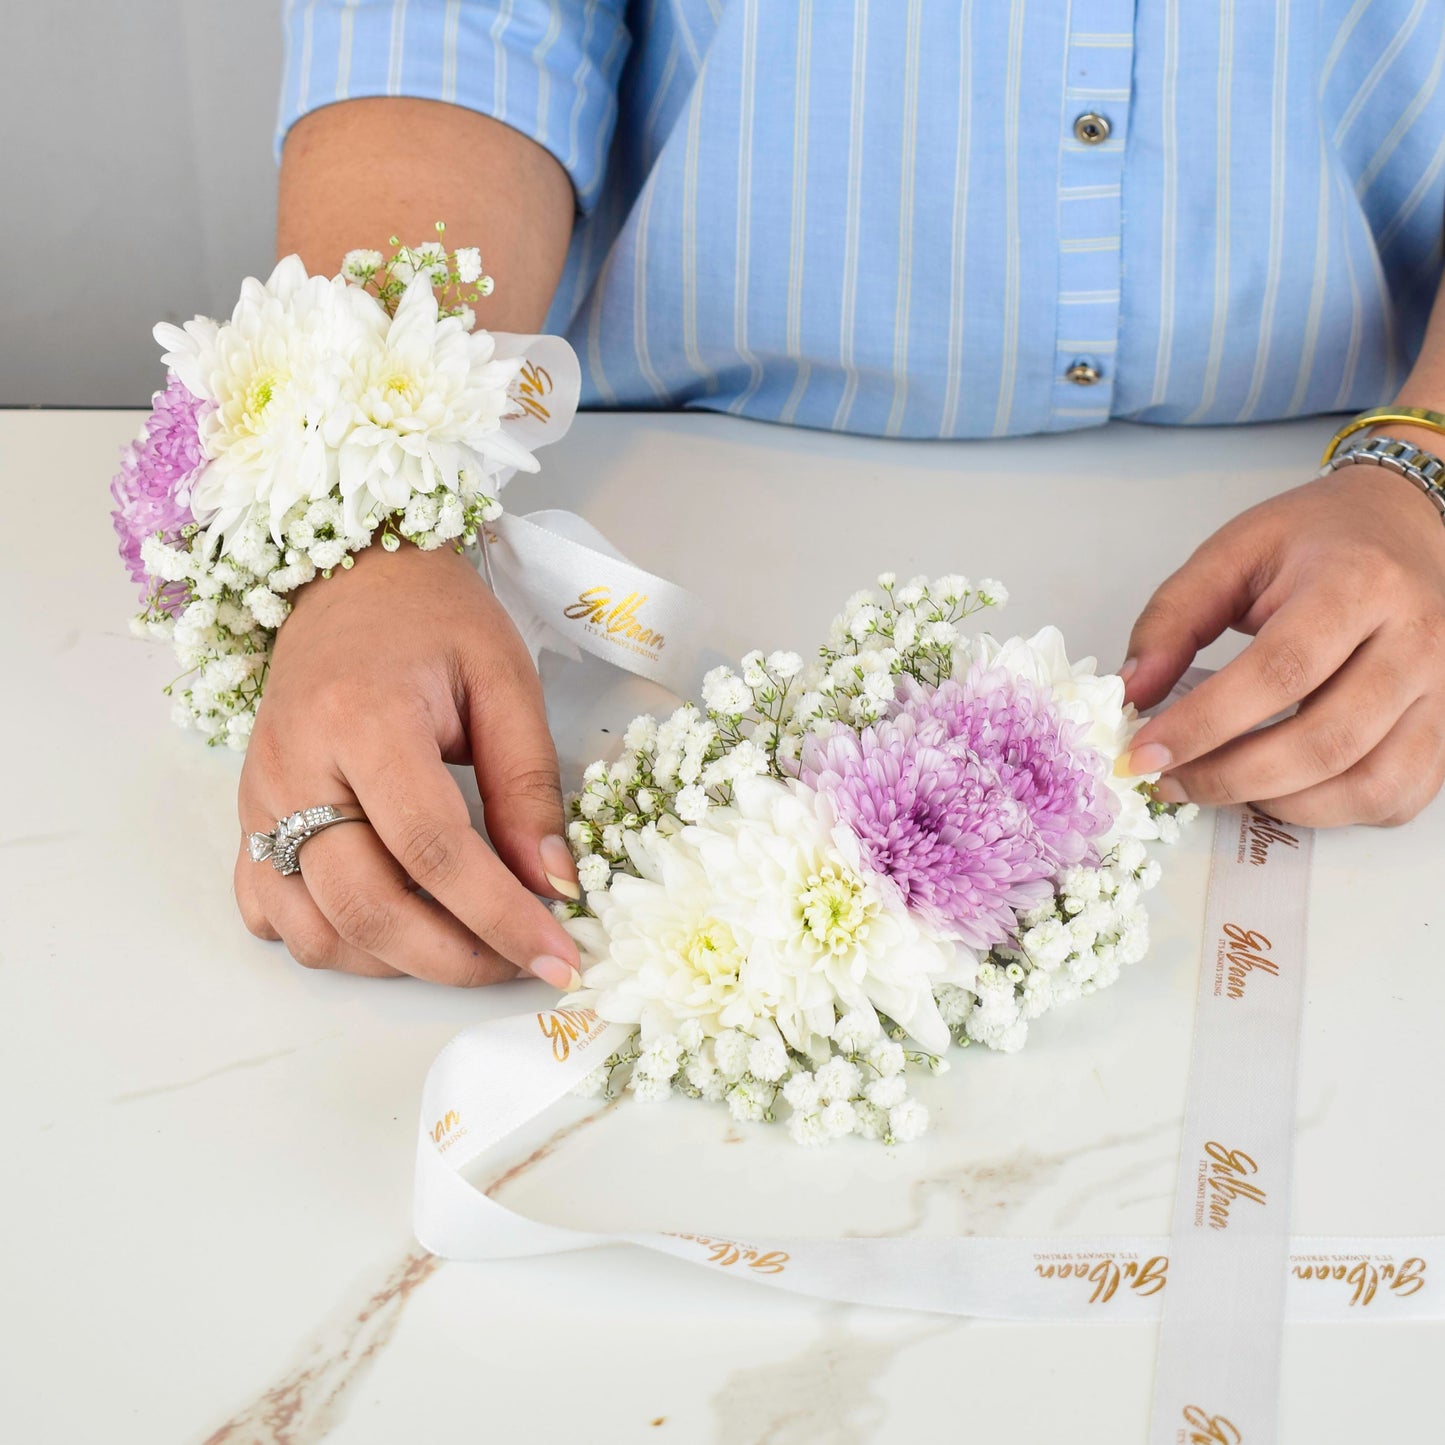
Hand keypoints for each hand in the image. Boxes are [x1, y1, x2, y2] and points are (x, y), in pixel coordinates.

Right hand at [233, 541, 582, 986]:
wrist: (349, 581)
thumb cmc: (433, 619)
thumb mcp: (505, 679)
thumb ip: (529, 783)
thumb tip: (554, 883)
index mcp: (363, 720)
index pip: (433, 851)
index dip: (501, 916)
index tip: (559, 957)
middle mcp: (294, 769)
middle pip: (366, 907)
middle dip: (453, 959)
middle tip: (519, 963)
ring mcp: (259, 800)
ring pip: (316, 930)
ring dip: (397, 961)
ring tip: (467, 940)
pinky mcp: (247, 819)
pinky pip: (276, 916)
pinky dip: (336, 941)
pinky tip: (394, 921)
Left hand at [1119, 461, 1444, 826]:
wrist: (1406, 526)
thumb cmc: (1314, 541)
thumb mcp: (1232, 554)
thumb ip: (1172, 619)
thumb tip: (1132, 693)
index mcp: (1357, 583)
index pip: (1279, 671)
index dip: (1206, 723)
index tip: (1145, 752)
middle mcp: (1415, 641)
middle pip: (1325, 741)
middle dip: (1231, 777)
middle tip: (1169, 781)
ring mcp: (1440, 691)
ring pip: (1368, 784)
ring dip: (1279, 803)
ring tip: (1217, 786)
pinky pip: (1396, 797)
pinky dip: (1331, 812)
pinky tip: (1279, 789)